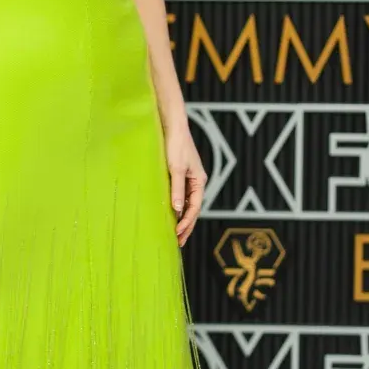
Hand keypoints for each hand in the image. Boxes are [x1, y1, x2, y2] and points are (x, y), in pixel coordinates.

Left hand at [165, 121, 206, 248]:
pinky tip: (169, 215)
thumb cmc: (175, 145)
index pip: (195, 207)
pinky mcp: (178, 175)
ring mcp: (187, 179)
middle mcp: (195, 181)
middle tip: (178, 243)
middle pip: (192, 209)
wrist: (172, 126)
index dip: (187, 222)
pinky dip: (175, 207)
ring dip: (181, 219)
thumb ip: (176, 190)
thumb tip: (177, 210)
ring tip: (174, 235)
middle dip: (186, 226)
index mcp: (199, 181)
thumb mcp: (175, 169)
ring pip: (186, 204)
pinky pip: (179, 196)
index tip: (178, 234)